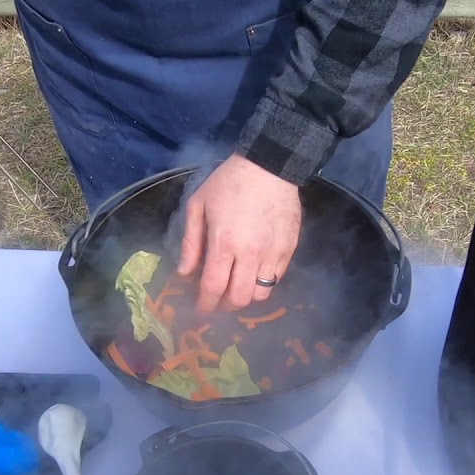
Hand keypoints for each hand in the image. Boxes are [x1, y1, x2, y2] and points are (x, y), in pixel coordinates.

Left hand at [177, 154, 301, 312]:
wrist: (270, 165)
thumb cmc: (228, 183)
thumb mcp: (199, 206)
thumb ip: (191, 242)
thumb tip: (185, 272)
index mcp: (224, 242)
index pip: (213, 287)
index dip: (205, 304)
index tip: (201, 308)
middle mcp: (250, 253)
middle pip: (239, 298)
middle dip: (225, 305)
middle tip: (218, 300)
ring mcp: (273, 252)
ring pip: (261, 293)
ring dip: (246, 296)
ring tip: (237, 286)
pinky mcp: (289, 248)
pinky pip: (277, 278)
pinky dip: (264, 281)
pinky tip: (254, 272)